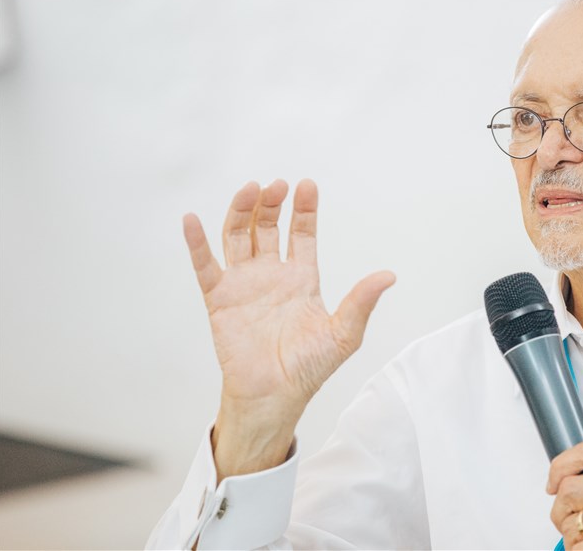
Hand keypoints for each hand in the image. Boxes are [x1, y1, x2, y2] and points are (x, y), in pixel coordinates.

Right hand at [183, 179, 394, 478]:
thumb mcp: (344, 333)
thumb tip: (390, 275)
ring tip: (249, 190)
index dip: (304, 210)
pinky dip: (196, 243)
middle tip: (276, 185)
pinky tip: (192, 220)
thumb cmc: (310, 368)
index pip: (302, 233)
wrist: (275, 397)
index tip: (306, 185)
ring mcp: (244, 284)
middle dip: (271, 204)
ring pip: (238, 237)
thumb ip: (362, 302)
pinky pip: (205, 266)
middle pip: (267, 227)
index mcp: (302, 278)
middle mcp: (272, 274)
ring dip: (241, 211)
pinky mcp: (219, 299)